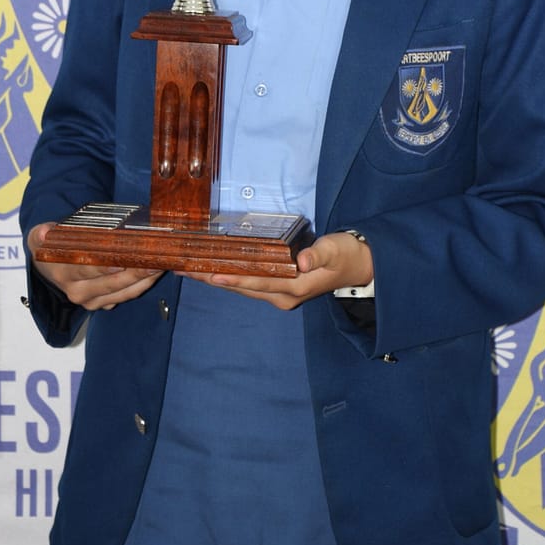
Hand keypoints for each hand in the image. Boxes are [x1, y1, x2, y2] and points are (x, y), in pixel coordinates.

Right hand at [27, 223, 162, 310]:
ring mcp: (92, 301)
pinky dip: (143, 285)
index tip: (123, 262)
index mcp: (64, 274)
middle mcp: (78, 292)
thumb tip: (44, 232)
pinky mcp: (103, 304)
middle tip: (155, 260)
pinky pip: (127, 295)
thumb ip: (42, 234)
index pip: (87, 271)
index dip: (105, 268)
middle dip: (135, 273)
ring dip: (144, 280)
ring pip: (123, 292)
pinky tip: (156, 272)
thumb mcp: (41, 237)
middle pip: (112, 284)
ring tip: (161, 264)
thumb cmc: (52, 247)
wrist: (50, 268)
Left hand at [176, 231, 372, 309]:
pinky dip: (231, 277)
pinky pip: (249, 284)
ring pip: (243, 287)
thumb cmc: (346, 255)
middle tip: (185, 269)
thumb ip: (319, 253)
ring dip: (217, 279)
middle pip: (243, 287)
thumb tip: (304, 262)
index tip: (209, 274)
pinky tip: (215, 271)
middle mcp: (283, 295)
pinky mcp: (279, 289)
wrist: (358, 266)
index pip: (257, 282)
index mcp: (294, 287)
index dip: (233, 278)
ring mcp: (280, 294)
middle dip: (214, 278)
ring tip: (191, 270)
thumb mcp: (335, 249)